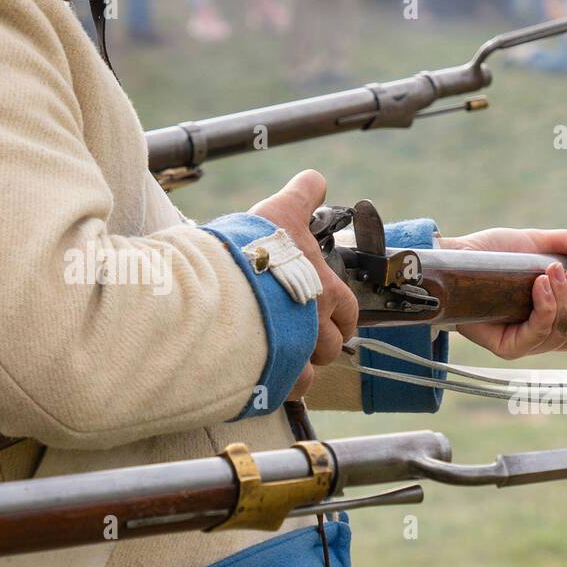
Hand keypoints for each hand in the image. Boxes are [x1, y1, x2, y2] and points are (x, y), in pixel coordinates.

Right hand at [249, 170, 357, 398]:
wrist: (218, 290)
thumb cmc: (248, 250)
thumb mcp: (276, 214)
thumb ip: (300, 198)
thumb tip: (317, 178)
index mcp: (325, 289)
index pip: (349, 309)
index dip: (342, 315)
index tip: (334, 315)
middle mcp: (318, 324)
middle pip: (334, 343)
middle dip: (321, 340)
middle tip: (300, 334)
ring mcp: (299, 352)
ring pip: (311, 367)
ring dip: (300, 362)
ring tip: (278, 354)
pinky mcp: (276, 377)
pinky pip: (288, 388)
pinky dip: (279, 383)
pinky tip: (262, 373)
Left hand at [438, 228, 566, 359]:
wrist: (460, 255)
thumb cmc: (498, 253)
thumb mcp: (542, 242)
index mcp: (554, 318)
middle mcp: (541, 335)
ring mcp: (523, 344)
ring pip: (561, 335)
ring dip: (564, 300)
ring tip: (549, 271)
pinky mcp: (506, 347)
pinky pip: (537, 335)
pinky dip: (547, 308)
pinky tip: (539, 286)